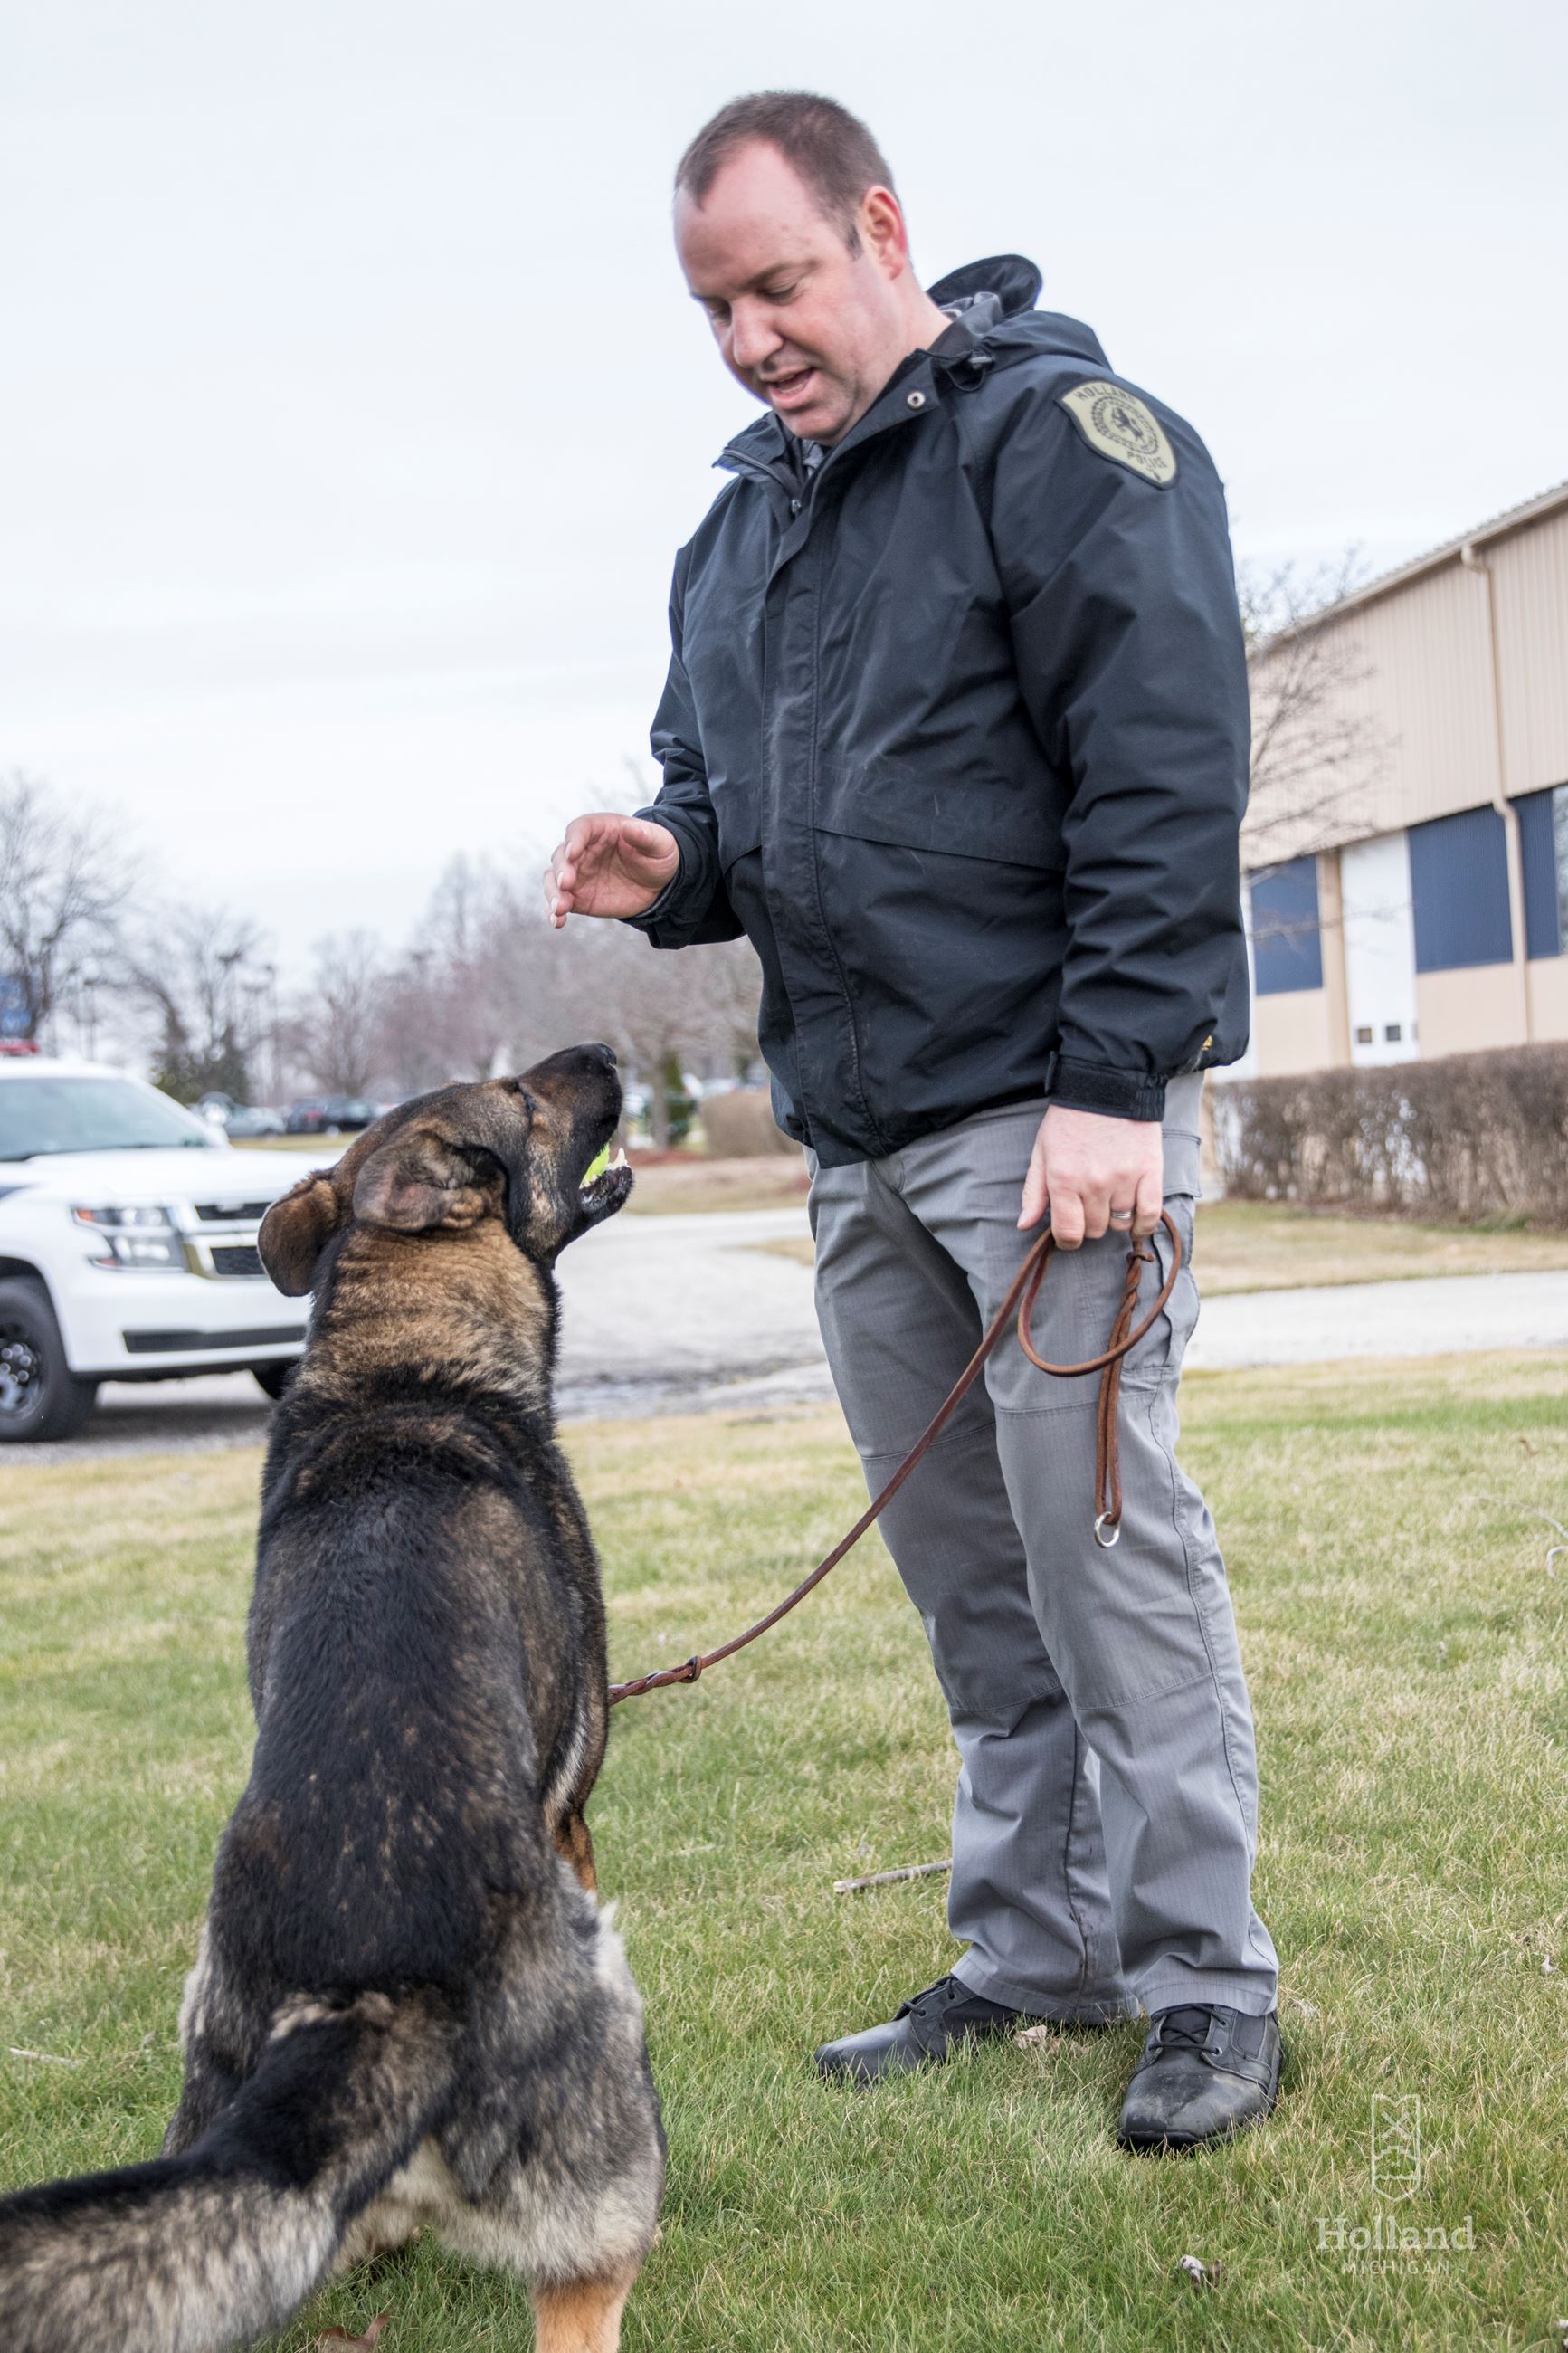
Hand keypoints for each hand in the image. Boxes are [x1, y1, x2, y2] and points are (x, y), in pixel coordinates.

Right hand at [544, 813, 680, 926]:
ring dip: (552, 892)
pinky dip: (554, 912)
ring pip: (553, 880)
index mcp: (600, 830)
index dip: (574, 840)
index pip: (579, 829)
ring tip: (559, 908)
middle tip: (566, 883)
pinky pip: (559, 902)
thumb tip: (629, 828)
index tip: (573, 854)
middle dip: (560, 869)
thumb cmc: (658, 854)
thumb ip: (645, 836)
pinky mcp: (577, 897)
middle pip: (561, 856)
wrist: (659, 883)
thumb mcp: (660, 843)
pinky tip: (557, 922)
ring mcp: (577, 874)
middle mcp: (582, 851)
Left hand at [1018, 1105, 1162, 1247]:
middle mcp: (1094, 1184)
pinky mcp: (1150, 1172)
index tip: (1069, 1234)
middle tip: (1088, 1204)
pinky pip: (1150, 1215)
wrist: (1106, 1086)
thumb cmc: (1069, 1121)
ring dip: (1114, 1218)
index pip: (1068, 1234)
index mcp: (1064, 1180)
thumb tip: (1024, 1226)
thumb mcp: (1042, 1152)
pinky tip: (1136, 1221)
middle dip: (1088, 1223)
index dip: (1067, 1240)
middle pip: (1094, 1230)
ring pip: (1120, 1224)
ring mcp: (1124, 1179)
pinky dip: (1143, 1224)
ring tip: (1110, 1199)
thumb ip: (1034, 1192)